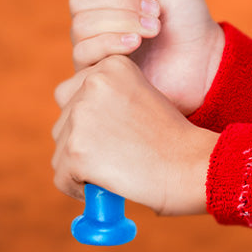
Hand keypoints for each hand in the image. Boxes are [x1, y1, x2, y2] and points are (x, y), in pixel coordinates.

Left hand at [52, 54, 214, 214]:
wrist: (190, 165)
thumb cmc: (171, 138)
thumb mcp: (140, 97)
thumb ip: (106, 98)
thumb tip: (72, 121)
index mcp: (111, 64)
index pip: (73, 91)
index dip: (90, 119)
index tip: (116, 133)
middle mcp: (92, 82)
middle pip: (63, 120)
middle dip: (81, 140)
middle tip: (115, 154)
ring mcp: (82, 115)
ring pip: (61, 149)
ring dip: (80, 164)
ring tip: (116, 168)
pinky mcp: (76, 149)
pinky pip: (61, 176)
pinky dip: (78, 187)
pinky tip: (107, 185)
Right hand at [60, 0, 224, 115]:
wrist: (201, 57)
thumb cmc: (185, 12)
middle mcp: (92, 14)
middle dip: (122, 2)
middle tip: (155, 11)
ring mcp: (91, 44)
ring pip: (81, 26)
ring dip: (124, 23)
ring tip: (154, 29)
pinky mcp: (94, 72)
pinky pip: (84, 53)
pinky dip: (113, 44)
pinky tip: (137, 45)